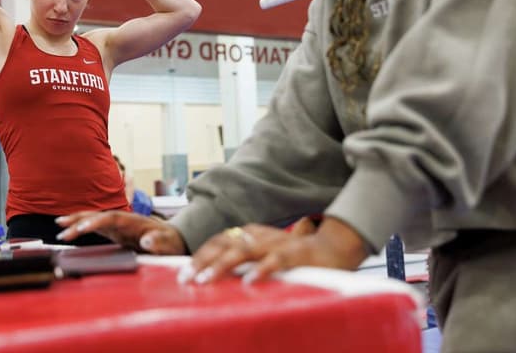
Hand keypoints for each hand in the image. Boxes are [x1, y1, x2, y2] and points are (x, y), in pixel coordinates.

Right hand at [55, 210, 187, 253]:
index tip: (82, 228)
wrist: (172, 238)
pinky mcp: (115, 231)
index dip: (96, 222)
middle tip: (61, 227)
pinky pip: (95, 226)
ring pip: (94, 218)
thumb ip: (158, 242)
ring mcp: (117, 224)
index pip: (111, 218)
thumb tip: (147, 241)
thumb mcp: (168, 244)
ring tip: (59, 224)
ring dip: (77, 220)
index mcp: (133, 221)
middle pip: (97, 215)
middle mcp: (122, 219)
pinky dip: (82, 226)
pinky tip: (70, 230)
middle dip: (79, 219)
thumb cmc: (170, 241)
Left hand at [180, 217, 368, 284]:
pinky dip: (261, 270)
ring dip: (223, 265)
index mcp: (250, 233)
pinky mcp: (295, 254)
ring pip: (243, 251)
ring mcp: (276, 243)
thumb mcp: (263, 254)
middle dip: (203, 261)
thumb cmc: (293, 256)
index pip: (217, 241)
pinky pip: (275, 261)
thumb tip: (213, 276)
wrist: (332, 248)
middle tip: (186, 278)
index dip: (199, 256)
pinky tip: (250, 282)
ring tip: (206, 280)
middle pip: (224, 244)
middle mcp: (259, 235)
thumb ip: (243, 261)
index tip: (183, 273)